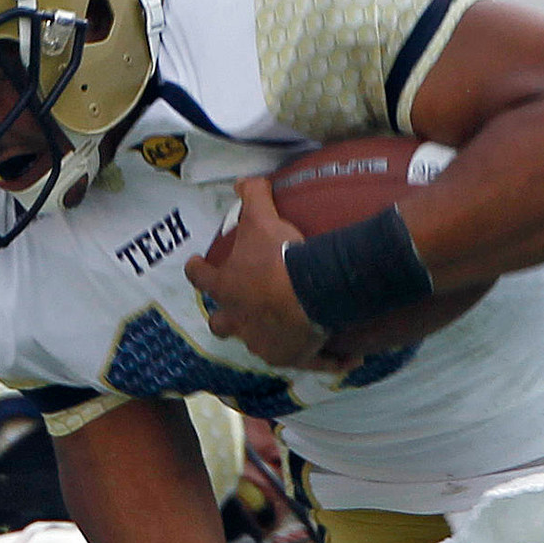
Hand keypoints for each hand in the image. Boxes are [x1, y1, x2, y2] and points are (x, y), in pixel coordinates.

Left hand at [181, 179, 357, 373]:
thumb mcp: (261, 221)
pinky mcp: (296, 357)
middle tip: (234, 310)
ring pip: (262, 347)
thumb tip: (243, 180)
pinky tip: (348, 360)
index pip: (202, 278)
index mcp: (228, 289)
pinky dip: (331, 361)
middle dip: (225, 320)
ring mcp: (266, 344)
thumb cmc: (275, 259)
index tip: (195, 264)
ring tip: (289, 332)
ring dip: (272, 339)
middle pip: (222, 325)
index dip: (197, 270)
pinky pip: (316, 363)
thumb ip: (252, 198)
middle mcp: (241, 321)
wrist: (305, 296)